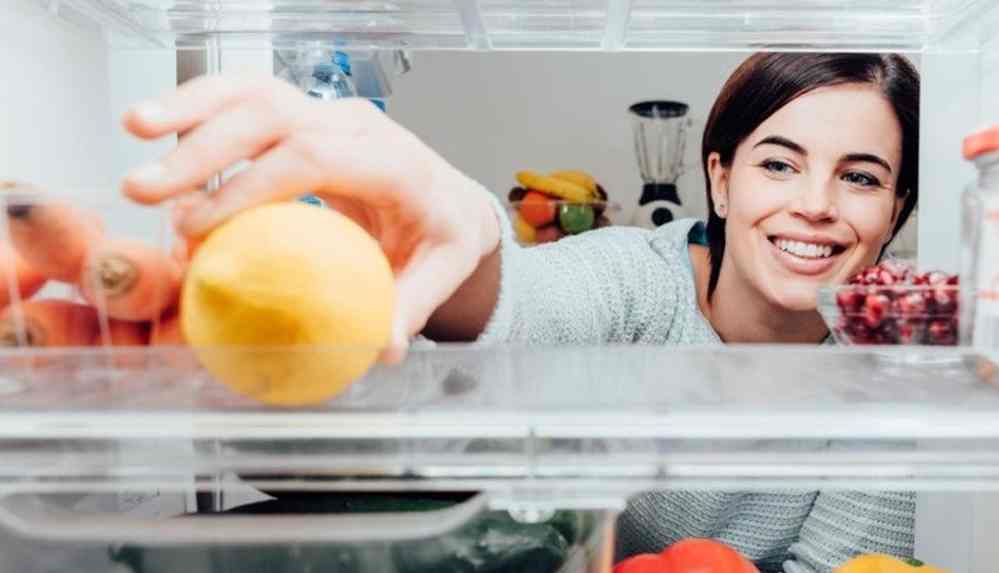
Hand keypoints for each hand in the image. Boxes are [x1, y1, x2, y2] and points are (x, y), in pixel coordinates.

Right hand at [121, 74, 500, 360]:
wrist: (451, 199)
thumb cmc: (442, 235)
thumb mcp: (443, 271)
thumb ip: (412, 305)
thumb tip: (383, 348)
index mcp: (394, 162)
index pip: (315, 157)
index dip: (251, 186)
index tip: (198, 225)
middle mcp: (359, 126)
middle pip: (274, 116)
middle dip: (203, 148)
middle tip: (145, 190)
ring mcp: (330, 113)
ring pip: (255, 92)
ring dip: (191, 108)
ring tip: (134, 128)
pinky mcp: (306, 115)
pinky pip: (249, 99)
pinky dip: (201, 106)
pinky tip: (157, 125)